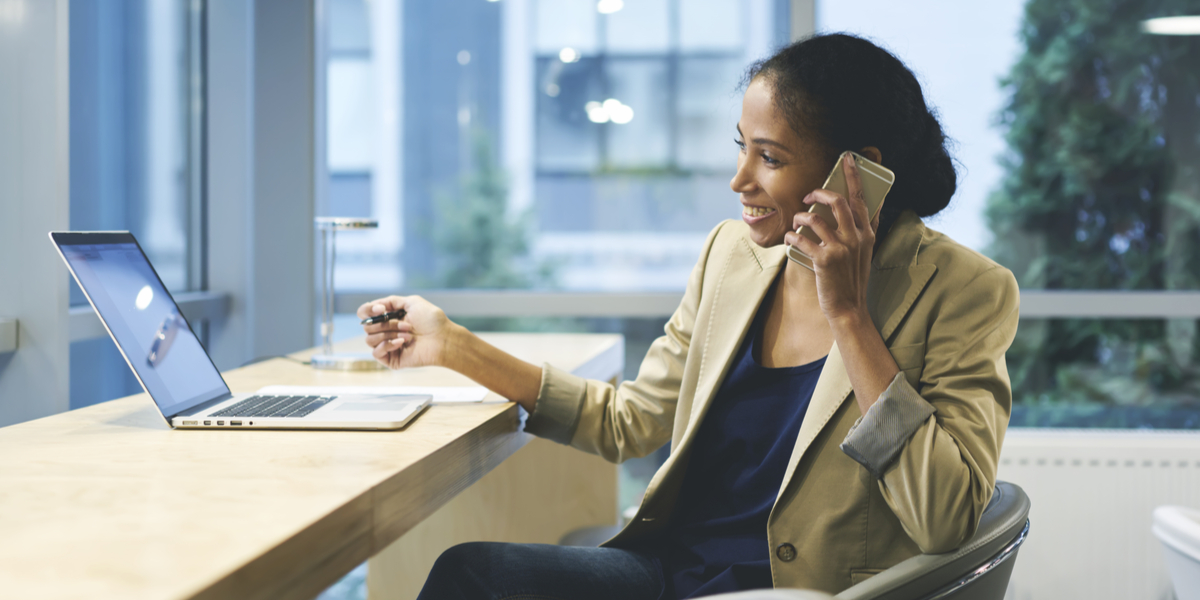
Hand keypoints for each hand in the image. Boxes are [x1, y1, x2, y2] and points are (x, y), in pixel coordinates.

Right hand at [356, 295, 455, 368]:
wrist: (444, 339)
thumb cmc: (432, 321)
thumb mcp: (412, 302)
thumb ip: (391, 300)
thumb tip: (375, 305)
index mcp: (389, 317)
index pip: (364, 313)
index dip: (368, 310)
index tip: (382, 309)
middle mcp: (385, 331)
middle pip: (367, 326)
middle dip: (386, 324)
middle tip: (407, 325)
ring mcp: (387, 346)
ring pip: (370, 339)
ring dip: (389, 334)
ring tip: (408, 335)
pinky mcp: (391, 359)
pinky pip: (376, 352)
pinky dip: (387, 345)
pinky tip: (402, 342)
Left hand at [783, 153, 877, 323]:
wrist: (849, 308)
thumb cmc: (852, 278)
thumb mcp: (866, 251)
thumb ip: (867, 229)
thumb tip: (873, 207)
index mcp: (867, 233)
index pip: (862, 198)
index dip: (853, 175)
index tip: (847, 158)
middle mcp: (856, 238)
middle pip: (838, 201)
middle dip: (819, 193)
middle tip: (809, 196)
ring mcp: (841, 248)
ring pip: (816, 219)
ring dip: (801, 217)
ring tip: (796, 221)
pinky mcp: (824, 260)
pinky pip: (802, 239)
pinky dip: (791, 236)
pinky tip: (788, 239)